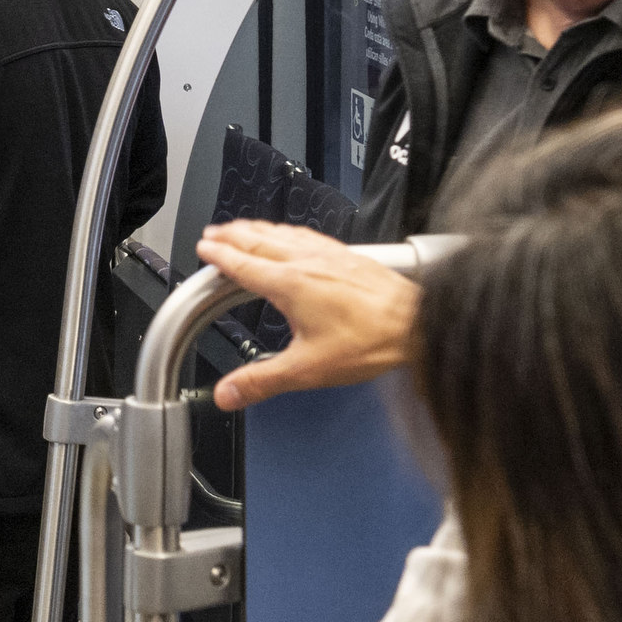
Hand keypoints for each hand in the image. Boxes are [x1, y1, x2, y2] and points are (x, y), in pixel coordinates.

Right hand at [198, 221, 420, 410]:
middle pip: (259, 241)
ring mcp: (329, 256)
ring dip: (257, 229)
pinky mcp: (348, 257)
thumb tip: (227, 393)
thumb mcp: (308, 369)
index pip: (243, 264)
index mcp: (290, 284)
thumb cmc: (370, 342)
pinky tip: (294, 236)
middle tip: (214, 232)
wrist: (417, 324)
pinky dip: (289, 231)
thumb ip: (262, 381)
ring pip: (284, 233)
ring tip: (244, 228)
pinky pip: (309, 235)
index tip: (204, 247)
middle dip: (232, 235)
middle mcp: (307, 263)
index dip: (219, 256)